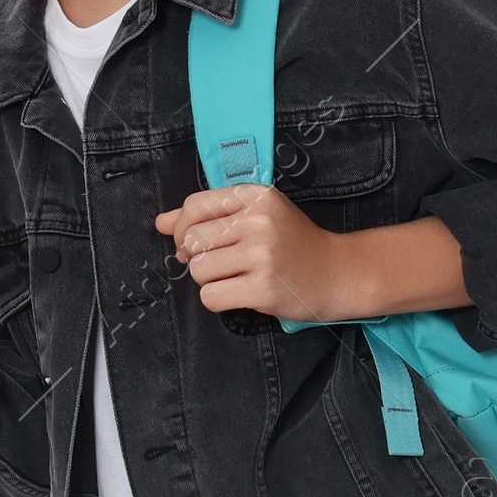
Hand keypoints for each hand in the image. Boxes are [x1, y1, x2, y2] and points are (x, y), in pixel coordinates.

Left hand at [154, 183, 355, 321]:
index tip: (192, 245)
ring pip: (199, 271)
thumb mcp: (256, 216)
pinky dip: (218, 300)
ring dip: (209, 281)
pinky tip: (240, 294)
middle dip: (195, 259)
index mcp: (255, 196)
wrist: (337, 272)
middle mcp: (258, 221)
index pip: (194, 206)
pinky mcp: (263, 289)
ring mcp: (262, 255)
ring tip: (235, 278)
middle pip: (193, 241)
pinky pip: (211, 297)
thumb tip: (159, 223)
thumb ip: (208, 216)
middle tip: (218, 265)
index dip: (182, 229)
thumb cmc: (292, 244)